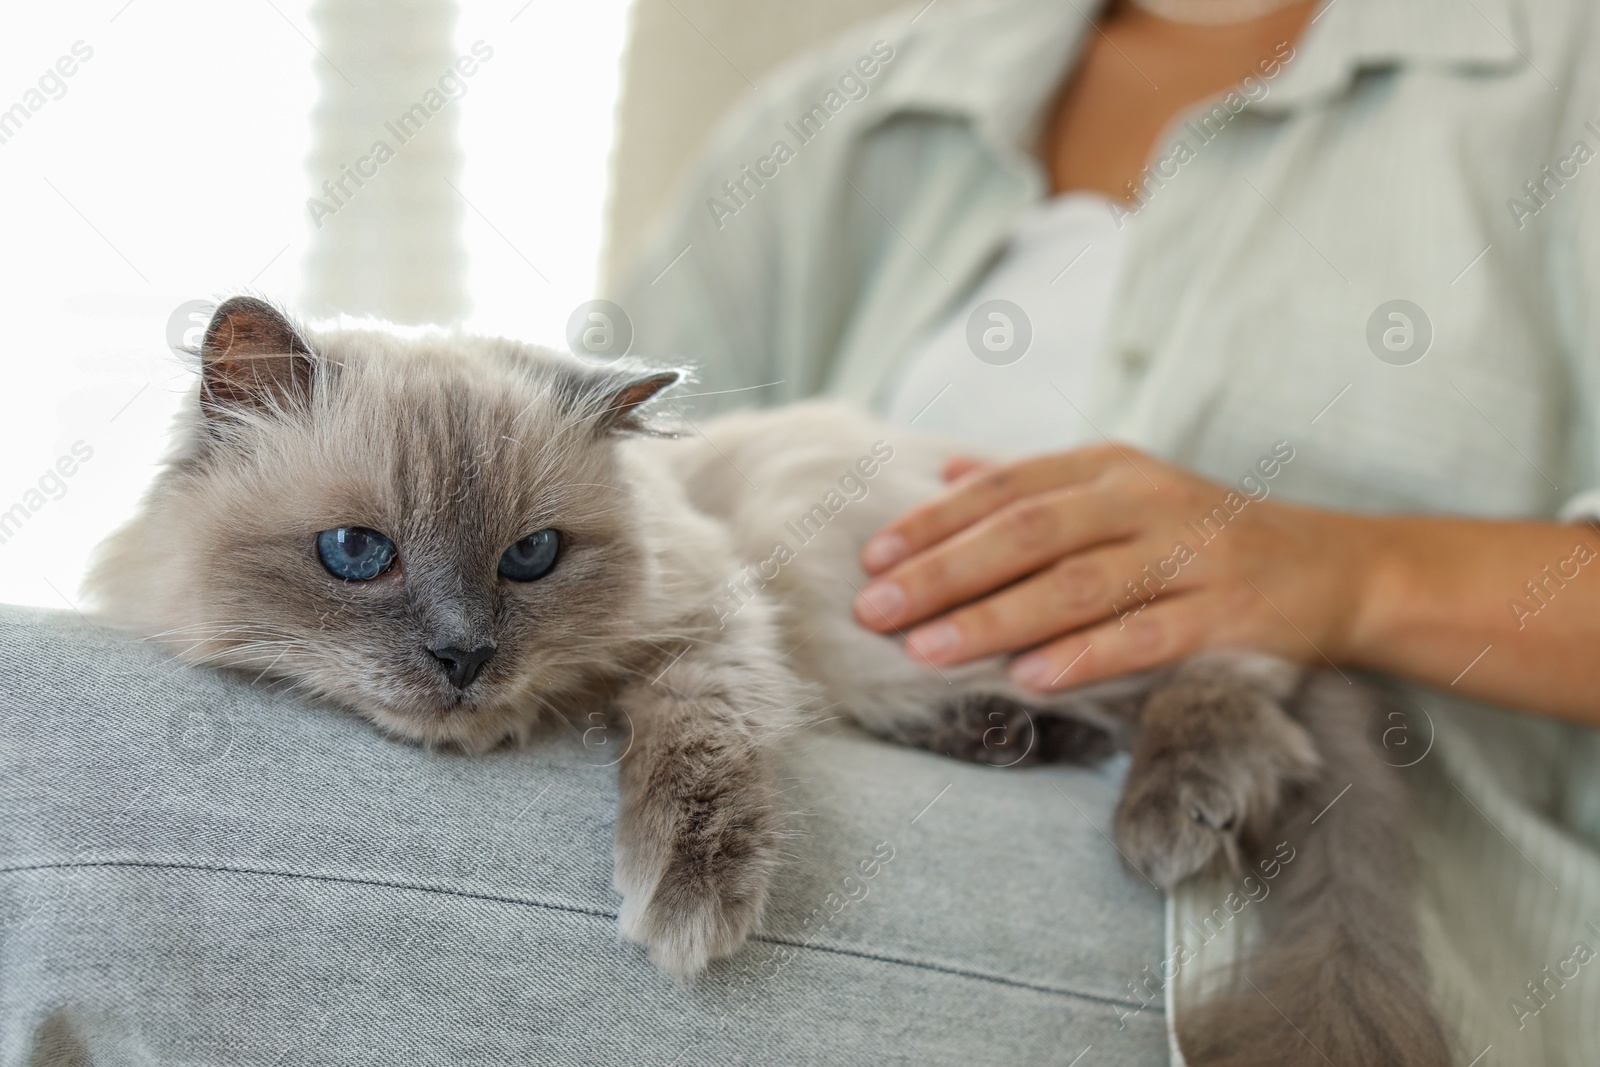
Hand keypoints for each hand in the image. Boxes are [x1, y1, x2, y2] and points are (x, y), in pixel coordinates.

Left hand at [851, 443, 1376, 689]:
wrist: (1337, 568)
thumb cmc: (1208, 535)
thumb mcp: (1126, 490)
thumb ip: (1039, 483)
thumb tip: (946, 470)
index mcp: (1112, 467)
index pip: (1006, 487)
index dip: (936, 520)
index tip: (873, 555)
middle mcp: (1145, 501)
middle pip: (1028, 532)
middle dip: (944, 571)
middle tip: (876, 607)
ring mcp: (1189, 556)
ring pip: (1077, 585)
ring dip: (995, 618)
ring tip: (927, 648)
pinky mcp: (1226, 614)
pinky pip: (1144, 636)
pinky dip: (1084, 655)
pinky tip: (1028, 677)